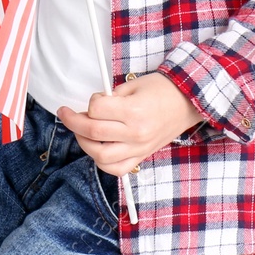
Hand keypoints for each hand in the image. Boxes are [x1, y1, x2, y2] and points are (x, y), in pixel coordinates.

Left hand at [58, 74, 205, 175]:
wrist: (188, 102)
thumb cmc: (162, 90)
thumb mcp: (133, 85)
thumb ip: (110, 98)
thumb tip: (91, 109)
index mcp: (134, 111)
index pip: (96, 110)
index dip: (89, 102)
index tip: (95, 99)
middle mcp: (136, 133)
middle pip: (93, 133)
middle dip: (73, 122)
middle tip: (67, 114)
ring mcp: (139, 148)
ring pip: (100, 156)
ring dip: (84, 143)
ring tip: (81, 131)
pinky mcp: (142, 156)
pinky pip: (116, 169)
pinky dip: (101, 162)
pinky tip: (96, 148)